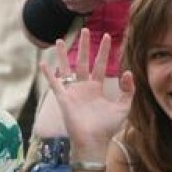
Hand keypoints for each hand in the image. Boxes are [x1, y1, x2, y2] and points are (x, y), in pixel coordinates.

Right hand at [43, 32, 133, 156]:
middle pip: (83, 61)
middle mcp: (84, 87)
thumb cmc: (107, 128)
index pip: (101, 65)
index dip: (105, 52)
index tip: (108, 37)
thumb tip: (128, 72)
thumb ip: (128, 90)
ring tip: (60, 40)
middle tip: (85, 30)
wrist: (94, 142)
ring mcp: (73, 92)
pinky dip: (48, 74)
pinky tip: (43, 63)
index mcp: (97, 88)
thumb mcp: (123, 107)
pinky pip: (55, 84)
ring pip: (66, 68)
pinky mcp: (64, 99)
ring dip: (62, 55)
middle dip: (84, 46)